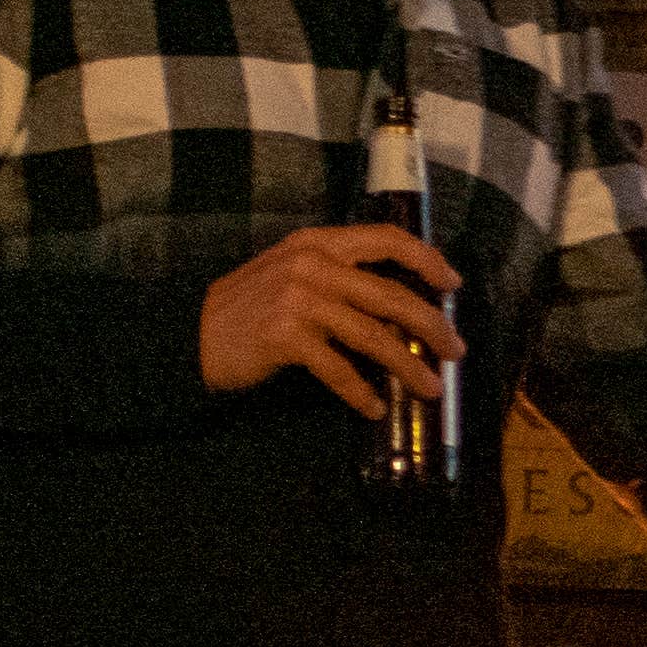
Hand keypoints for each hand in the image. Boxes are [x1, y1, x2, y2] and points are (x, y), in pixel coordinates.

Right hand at [200, 223, 459, 416]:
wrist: (191, 336)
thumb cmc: (247, 310)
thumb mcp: (290, 274)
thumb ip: (335, 276)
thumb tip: (396, 306)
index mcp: (317, 243)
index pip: (385, 239)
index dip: (426, 259)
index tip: (452, 283)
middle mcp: (312, 264)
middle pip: (390, 294)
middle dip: (431, 324)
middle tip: (455, 349)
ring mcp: (299, 299)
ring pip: (373, 335)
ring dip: (407, 365)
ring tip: (430, 387)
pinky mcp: (287, 336)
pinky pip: (339, 369)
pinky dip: (360, 391)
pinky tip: (373, 407)